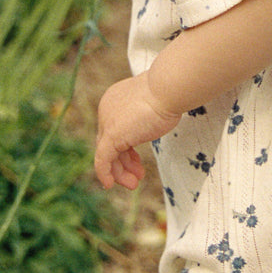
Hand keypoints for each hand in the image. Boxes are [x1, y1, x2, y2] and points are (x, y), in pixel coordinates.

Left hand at [94, 71, 181, 190]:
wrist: (168, 88)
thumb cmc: (169, 93)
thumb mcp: (154, 105)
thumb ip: (147, 114)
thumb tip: (153, 121)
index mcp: (115, 99)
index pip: (114, 130)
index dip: (125, 149)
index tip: (138, 162)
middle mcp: (106, 109)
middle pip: (109, 142)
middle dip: (123, 162)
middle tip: (137, 177)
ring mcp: (107, 122)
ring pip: (106, 153)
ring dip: (119, 172)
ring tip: (133, 184)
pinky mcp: (111, 135)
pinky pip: (103, 160)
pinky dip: (106, 174)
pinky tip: (109, 184)